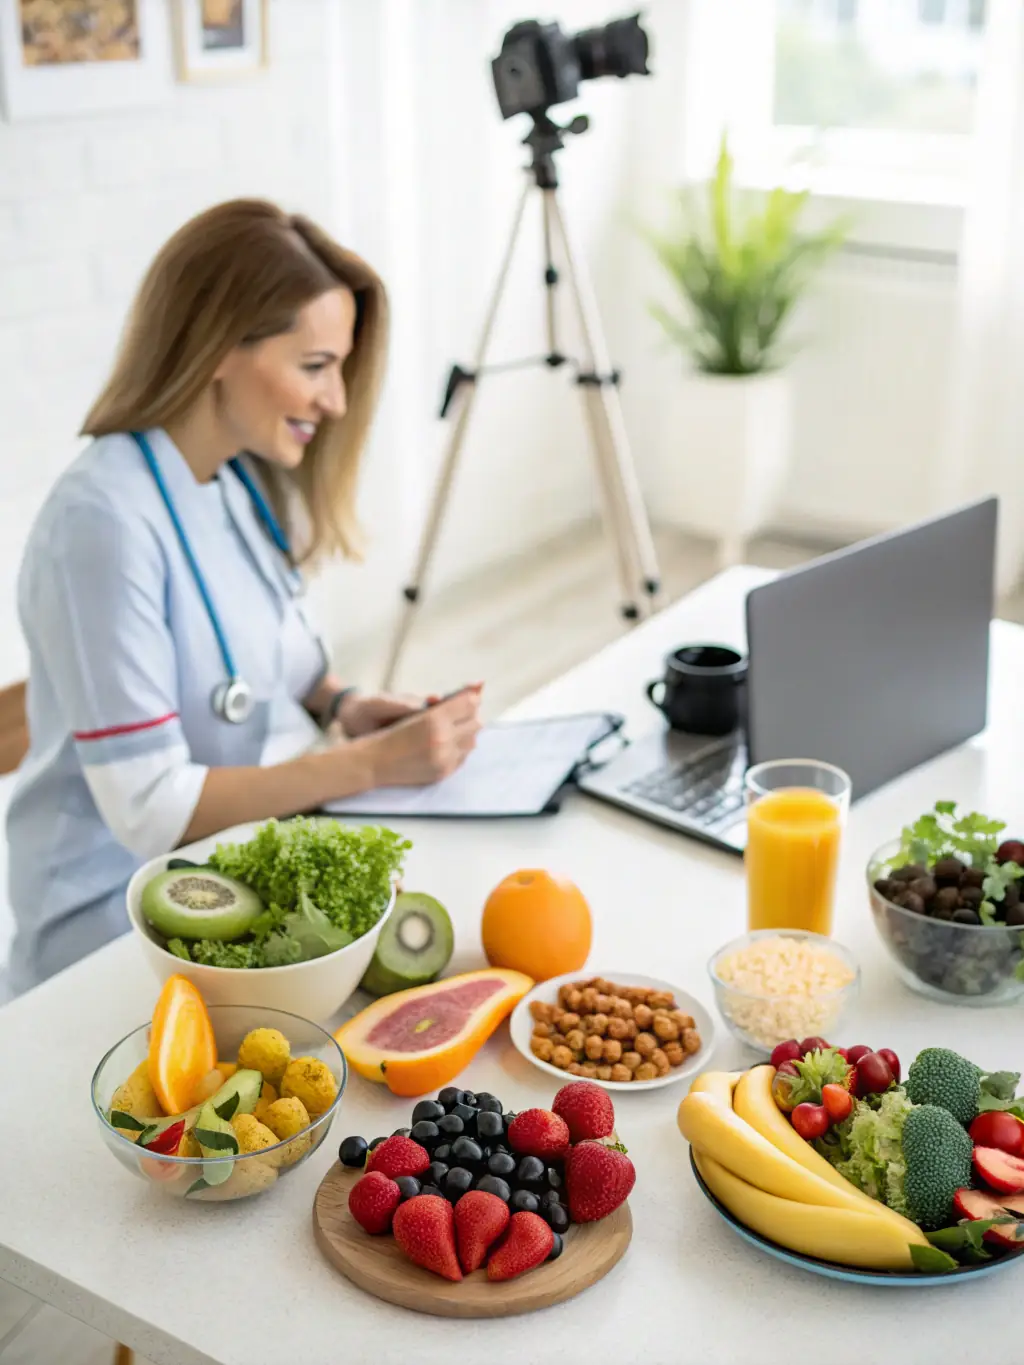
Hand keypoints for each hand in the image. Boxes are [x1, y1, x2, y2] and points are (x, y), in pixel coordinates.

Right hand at [350, 686, 482, 786]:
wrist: (374, 762)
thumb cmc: (390, 732)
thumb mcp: (415, 711)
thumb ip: (444, 704)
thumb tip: (474, 694)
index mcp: (434, 720)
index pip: (469, 704)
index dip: (470, 698)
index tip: (469, 697)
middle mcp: (442, 739)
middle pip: (476, 723)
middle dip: (469, 717)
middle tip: (461, 714)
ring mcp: (444, 759)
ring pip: (473, 741)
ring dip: (466, 734)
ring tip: (454, 730)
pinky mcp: (443, 772)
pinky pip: (464, 757)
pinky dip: (459, 749)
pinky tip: (447, 745)